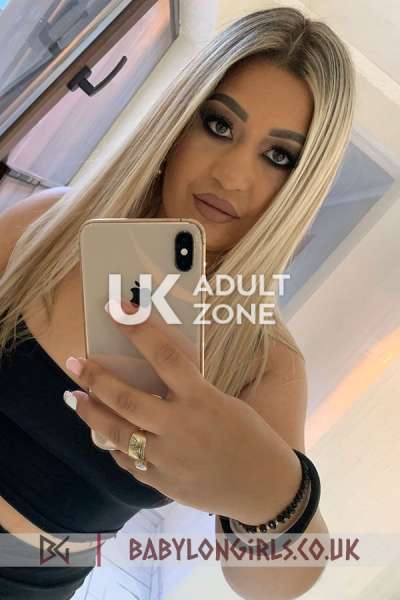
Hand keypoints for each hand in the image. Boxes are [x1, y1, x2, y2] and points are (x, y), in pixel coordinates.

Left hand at [64, 297, 272, 520]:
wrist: (266, 487)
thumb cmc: (252, 438)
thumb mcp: (224, 403)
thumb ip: (190, 392)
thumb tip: (155, 378)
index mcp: (202, 399)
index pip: (163, 355)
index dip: (137, 329)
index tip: (117, 309)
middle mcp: (180, 427)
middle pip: (126, 398)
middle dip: (95, 377)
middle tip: (74, 362)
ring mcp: (168, 458)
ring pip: (117, 433)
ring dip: (91, 413)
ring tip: (74, 397)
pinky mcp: (163, 483)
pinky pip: (128, 462)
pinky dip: (115, 446)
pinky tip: (107, 437)